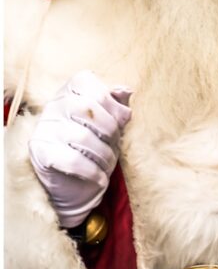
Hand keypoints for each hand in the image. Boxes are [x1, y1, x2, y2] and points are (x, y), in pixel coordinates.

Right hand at [28, 70, 131, 227]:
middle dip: (110, 129)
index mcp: (69, 95)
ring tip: (107, 165)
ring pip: (83, 137)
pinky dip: (93, 172)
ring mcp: (45, 129)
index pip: (86, 81)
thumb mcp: (108, 129)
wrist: (73, 188)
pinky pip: (73, 160)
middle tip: (115, 145)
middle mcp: (53, 107)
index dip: (109, 100)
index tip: (121, 119)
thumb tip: (126, 91)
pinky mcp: (41, 152)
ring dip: (105, 156)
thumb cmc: (93, 153)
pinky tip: (100, 179)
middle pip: (86, 107)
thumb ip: (115, 108)